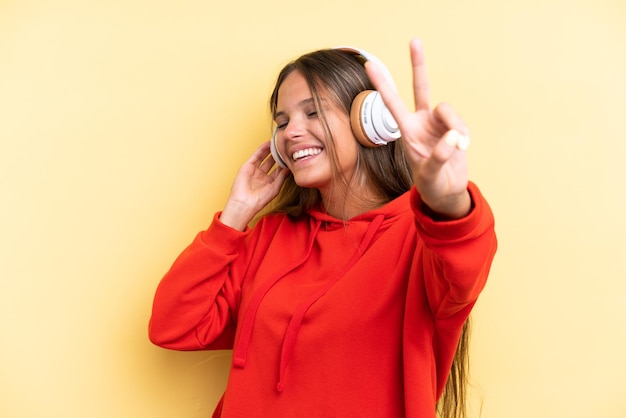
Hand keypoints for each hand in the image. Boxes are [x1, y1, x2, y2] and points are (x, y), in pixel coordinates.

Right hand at [220, 141, 288, 230]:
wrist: (245, 203)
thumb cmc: (259, 200)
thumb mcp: (275, 187)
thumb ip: (282, 177)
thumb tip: (290, 168)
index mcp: (268, 183)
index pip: (278, 170)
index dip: (284, 163)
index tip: (290, 156)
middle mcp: (261, 176)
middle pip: (271, 162)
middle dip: (277, 155)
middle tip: (284, 147)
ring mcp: (254, 171)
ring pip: (264, 158)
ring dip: (270, 150)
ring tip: (277, 143)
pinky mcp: (247, 167)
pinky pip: (256, 156)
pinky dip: (262, 149)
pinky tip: (268, 144)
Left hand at [366, 39, 471, 218]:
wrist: (446, 191)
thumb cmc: (430, 184)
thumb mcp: (429, 175)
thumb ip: (438, 157)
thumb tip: (452, 138)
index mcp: (407, 131)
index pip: (392, 103)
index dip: (382, 84)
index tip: (369, 65)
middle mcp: (421, 122)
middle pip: (420, 87)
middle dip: (418, 64)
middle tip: (414, 40)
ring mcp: (438, 123)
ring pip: (448, 110)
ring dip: (455, 127)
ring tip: (458, 146)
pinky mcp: (454, 127)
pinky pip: (460, 124)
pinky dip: (463, 136)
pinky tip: (462, 148)